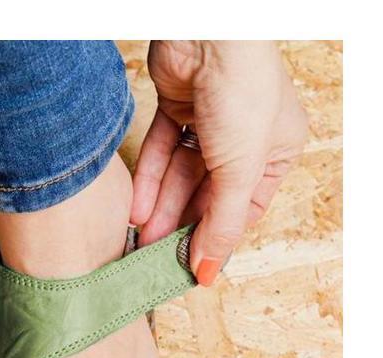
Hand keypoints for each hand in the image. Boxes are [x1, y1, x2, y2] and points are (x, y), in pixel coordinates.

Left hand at [130, 41, 307, 284]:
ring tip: (140, 241)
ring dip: (161, 209)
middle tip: (156, 257)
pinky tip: (135, 211)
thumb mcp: (240, 170)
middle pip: (207, 194)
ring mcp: (210, 121)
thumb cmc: (243, 93)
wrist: (209, 33)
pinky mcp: (177, 107)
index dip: (216, 238)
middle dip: (181, 225)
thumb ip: (221, 223)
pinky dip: (149, 181)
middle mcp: (243, 137)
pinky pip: (162, 153)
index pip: (243, 209)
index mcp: (275, 151)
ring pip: (181, 176)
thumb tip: (209, 271)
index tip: (192, 268)